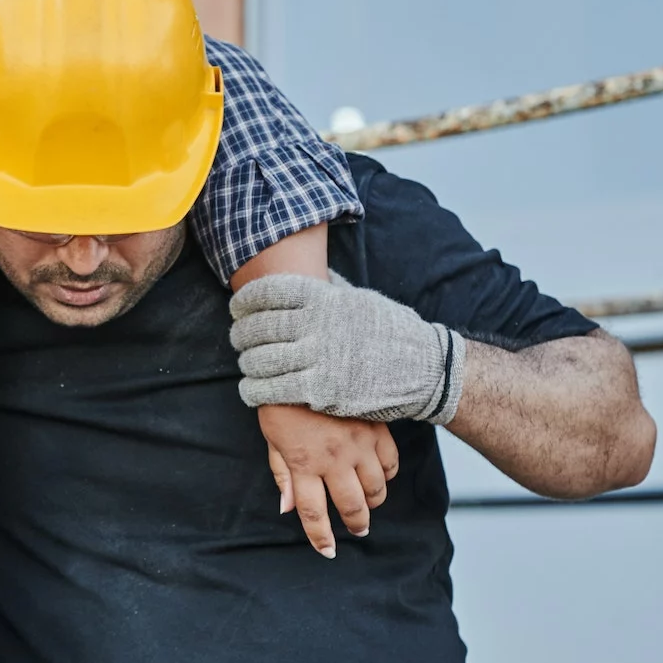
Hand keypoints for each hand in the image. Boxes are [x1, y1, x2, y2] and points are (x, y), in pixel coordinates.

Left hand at [231, 272, 465, 425]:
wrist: (424, 369)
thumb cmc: (392, 331)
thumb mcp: (360, 298)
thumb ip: (329, 288)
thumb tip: (310, 271)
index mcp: (324, 298)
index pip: (268, 292)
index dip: (245, 300)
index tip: (237, 307)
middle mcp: (317, 325)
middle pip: (260, 327)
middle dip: (242, 334)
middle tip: (238, 339)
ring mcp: (319, 358)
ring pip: (262, 360)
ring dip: (247, 364)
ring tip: (247, 365)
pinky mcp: (321, 391)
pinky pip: (274, 390)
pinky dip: (256, 391)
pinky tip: (251, 391)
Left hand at [256, 404, 398, 557]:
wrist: (308, 358)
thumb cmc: (283, 399)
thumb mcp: (272, 437)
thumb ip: (282, 473)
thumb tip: (287, 508)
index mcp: (303, 463)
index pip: (312, 513)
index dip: (321, 537)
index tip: (328, 551)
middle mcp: (334, 459)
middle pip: (351, 506)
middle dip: (355, 524)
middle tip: (357, 529)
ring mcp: (359, 444)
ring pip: (376, 489)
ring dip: (373, 502)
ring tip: (368, 503)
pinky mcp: (377, 429)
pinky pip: (390, 463)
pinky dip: (387, 475)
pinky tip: (380, 475)